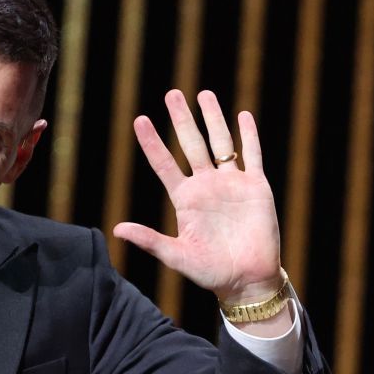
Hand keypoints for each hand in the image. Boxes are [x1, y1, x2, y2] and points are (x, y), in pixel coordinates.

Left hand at [115, 89, 284, 308]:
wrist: (247, 280)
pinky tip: (243, 116)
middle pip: (191, 144)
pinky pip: (252, 155)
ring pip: (221, 143)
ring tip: (204, 94)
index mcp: (185, 199)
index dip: (152, 143)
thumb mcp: (177, 256)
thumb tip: (117, 230)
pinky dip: (249, 136)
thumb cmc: (211, 272)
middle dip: (182, 119)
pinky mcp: (256, 187)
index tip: (139, 120)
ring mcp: (232, 184)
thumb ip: (150, 240)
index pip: (164, 164)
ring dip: (213, 119)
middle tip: (172, 93)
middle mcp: (206, 186)